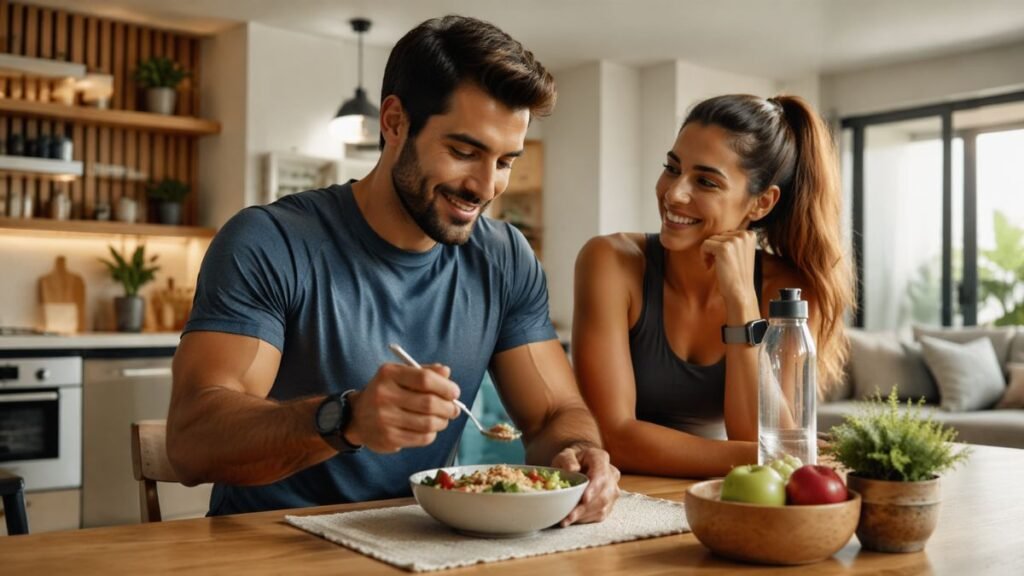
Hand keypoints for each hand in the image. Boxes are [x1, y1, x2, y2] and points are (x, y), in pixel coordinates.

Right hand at [344, 363, 460, 452]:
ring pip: (428, 423)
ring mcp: (385, 418)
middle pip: (429, 403)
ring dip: (442, 422)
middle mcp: (384, 395)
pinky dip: (432, 434)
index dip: (445, 387)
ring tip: (443, 419)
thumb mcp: (400, 375)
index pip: (425, 379)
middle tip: (454, 409)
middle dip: (448, 407)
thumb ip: (424, 372)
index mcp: (389, 374)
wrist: (357, 417)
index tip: (455, 392)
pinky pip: (422, 438)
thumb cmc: (386, 393)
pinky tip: (429, 429)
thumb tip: (446, 373)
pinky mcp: (388, 438)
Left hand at [551, 444, 619, 525]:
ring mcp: (612, 490)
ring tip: (567, 520)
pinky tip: (572, 520)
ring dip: (584, 515)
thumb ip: (567, 460)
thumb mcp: (565, 455)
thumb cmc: (571, 460)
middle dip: (586, 507)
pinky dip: (585, 518)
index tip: (584, 499)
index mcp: (601, 458)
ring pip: (602, 506)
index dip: (594, 488)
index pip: (601, 474)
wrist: (579, 465)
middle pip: (603, 494)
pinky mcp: (609, 503)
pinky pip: (600, 514)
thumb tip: (573, 469)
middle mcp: (611, 474)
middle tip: (569, 515)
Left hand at [700, 229, 759, 312]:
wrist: (740, 292)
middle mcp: (744, 235)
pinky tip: (710, 267)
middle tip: (719, 264)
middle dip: (714, 249)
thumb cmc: (737, 274)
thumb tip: (717, 231)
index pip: (725, 233)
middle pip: (717, 235)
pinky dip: (703, 256)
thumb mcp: (741, 252)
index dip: (721, 247)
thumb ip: (734, 240)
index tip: (724, 259)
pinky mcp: (724, 248)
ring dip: (709, 253)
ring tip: (716, 266)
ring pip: (710, 240)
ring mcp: (735, 240)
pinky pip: (704, 245)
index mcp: (750, 234)